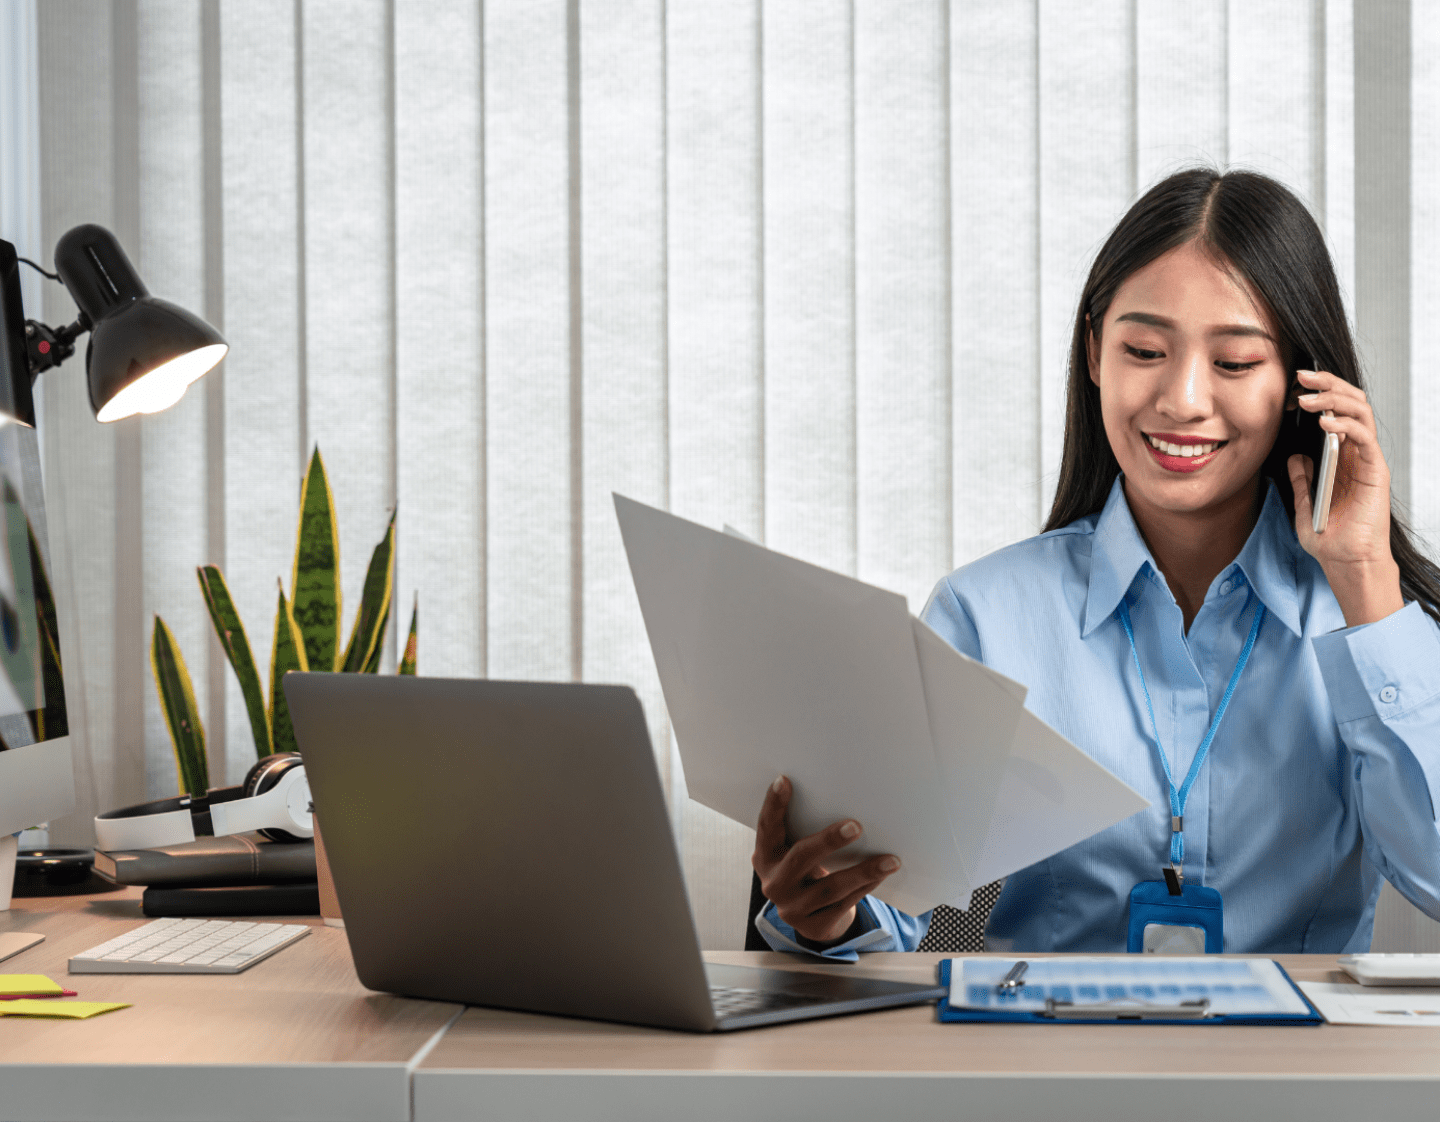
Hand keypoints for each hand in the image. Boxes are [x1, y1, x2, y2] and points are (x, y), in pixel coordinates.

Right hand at [752, 775, 900, 944]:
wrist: (811, 915)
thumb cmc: (807, 870)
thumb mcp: (796, 851)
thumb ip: (803, 831)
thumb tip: (839, 796)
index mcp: (765, 857)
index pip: (766, 828)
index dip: (773, 805)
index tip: (785, 780)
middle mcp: (774, 884)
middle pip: (801, 859)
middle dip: (829, 841)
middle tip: (856, 826)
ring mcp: (792, 909)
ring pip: (830, 887)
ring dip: (863, 871)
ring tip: (890, 860)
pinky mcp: (814, 927)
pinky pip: (844, 904)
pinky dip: (865, 888)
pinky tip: (882, 875)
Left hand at [1287, 368, 1402, 625]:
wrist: (1346, 563)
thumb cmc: (1330, 539)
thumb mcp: (1306, 505)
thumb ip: (1302, 480)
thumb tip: (1295, 457)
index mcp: (1341, 458)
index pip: (1335, 413)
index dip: (1317, 396)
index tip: (1290, 388)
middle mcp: (1357, 454)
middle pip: (1350, 403)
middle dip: (1327, 385)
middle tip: (1301, 376)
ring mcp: (1368, 460)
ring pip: (1360, 412)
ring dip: (1333, 399)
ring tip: (1307, 397)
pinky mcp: (1375, 471)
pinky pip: (1364, 437)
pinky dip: (1345, 425)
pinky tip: (1324, 422)